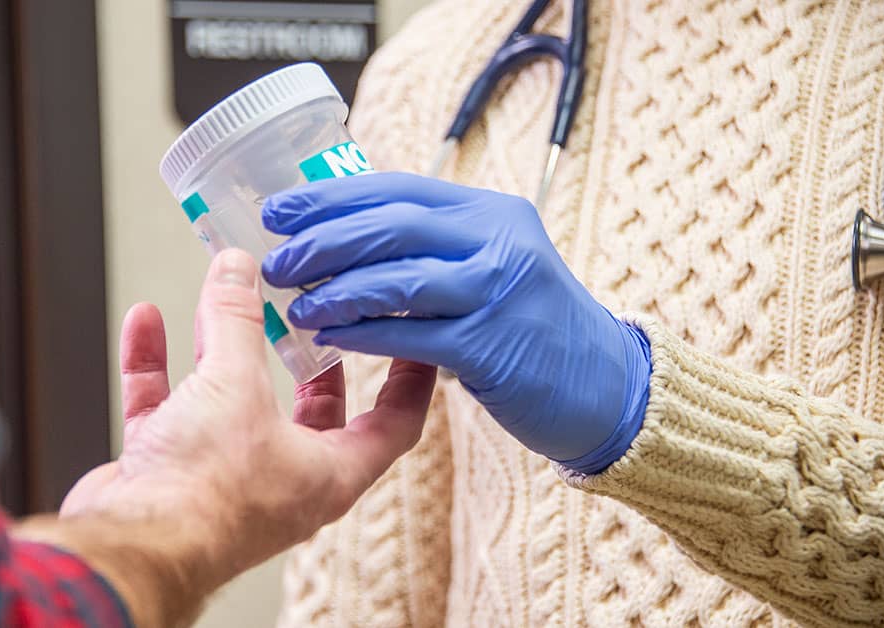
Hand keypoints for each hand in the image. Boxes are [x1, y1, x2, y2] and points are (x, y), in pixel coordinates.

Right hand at [54, 249, 435, 627]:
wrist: (131, 546)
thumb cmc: (203, 496)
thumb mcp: (235, 386)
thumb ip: (237, 321)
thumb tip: (239, 273)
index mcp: (328, 473)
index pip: (394, 425)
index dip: (411, 381)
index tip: (416, 342)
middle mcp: (281, 479)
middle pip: (312, 411)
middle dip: (309, 360)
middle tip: (315, 314)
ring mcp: (223, 477)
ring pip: (232, 403)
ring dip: (221, 349)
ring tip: (221, 300)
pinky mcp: (169, 472)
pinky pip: (167, 407)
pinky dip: (157, 364)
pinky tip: (146, 322)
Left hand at [260, 173, 649, 472]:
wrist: (606, 384)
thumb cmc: (531, 323)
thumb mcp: (492, 261)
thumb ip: (434, 244)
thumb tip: (343, 236)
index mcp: (489, 211)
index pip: (397, 189)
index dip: (331, 198)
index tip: (280, 210)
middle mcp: (496, 241)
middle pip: (390, 227)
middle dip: (322, 241)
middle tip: (276, 260)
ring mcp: (496, 292)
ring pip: (396, 280)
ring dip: (335, 290)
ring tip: (294, 303)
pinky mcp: (492, 346)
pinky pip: (409, 335)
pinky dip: (362, 334)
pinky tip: (328, 338)